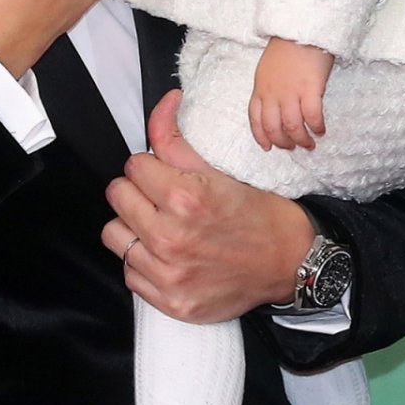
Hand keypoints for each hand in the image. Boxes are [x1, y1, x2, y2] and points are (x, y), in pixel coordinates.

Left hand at [102, 90, 315, 320]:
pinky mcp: (170, 301)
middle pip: (117, 196)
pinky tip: (168, 256)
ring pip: (114, 234)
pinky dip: (143, 263)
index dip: (149, 167)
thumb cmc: (260, 216)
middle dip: (137, 192)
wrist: (290, 264)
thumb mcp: (219, 172)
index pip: (133, 166)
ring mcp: (168, 274)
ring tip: (159, 227)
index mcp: (185, 198)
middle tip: (161, 200)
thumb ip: (176, 140)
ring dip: (132, 227)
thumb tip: (164, 102)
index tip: (163, 175)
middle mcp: (171, 237)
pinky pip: (129, 272)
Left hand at [249, 38, 334, 152]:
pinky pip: (312, 116)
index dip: (261, 136)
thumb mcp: (268, 68)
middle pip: (273, 128)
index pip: (255, 119)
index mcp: (260, 88)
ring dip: (301, 139)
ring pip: (292, 127)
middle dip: (283, 142)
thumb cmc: (287, 46)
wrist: (301, 28)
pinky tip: (321, 130)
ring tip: (309, 144)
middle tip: (293, 147)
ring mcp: (291, 93)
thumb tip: (279, 104)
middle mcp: (273, 94)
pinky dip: (316, 127)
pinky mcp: (310, 89)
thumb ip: (270, 87)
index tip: (268, 147)